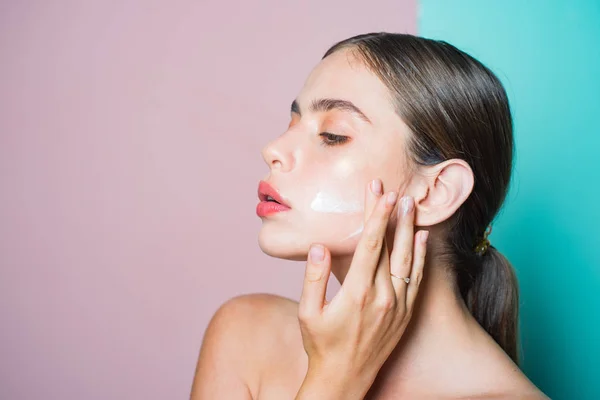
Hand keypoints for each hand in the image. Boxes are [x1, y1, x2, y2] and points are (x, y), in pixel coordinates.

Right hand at [296, 178, 428, 396]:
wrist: (345, 380)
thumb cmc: (321, 346)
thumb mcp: (308, 313)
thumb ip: (313, 278)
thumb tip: (319, 246)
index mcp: (357, 293)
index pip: (370, 244)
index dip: (376, 216)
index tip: (381, 193)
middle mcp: (382, 296)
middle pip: (389, 245)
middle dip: (391, 214)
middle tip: (394, 189)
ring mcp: (397, 306)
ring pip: (407, 259)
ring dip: (409, 230)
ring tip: (412, 205)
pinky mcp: (405, 314)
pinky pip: (417, 279)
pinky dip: (420, 257)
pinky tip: (422, 239)